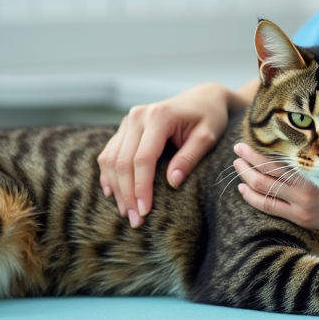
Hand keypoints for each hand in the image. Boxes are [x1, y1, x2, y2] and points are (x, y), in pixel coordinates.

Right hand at [98, 82, 243, 227]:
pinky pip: (109, 154)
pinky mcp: (124, 129)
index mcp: (158, 116)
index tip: (144, 211)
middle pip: (122, 162)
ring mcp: (127, 121)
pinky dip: (108, 175)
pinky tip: (112, 194)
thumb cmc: (209, 117)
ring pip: (110, 159)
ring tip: (126, 213)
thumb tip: (172, 183)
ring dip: (116, 188)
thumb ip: (189, 157)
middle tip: (135, 221)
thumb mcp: (207, 136)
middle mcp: (137, 117)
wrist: (203, 98)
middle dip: (126, 194)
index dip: (141, 187)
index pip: (142, 158)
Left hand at [233, 143, 318, 234]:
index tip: (244, 142)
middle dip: (247, 164)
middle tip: (236, 151)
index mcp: (315, 173)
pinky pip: (273, 211)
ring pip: (265, 195)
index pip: (275, 162)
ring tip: (237, 169)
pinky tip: (246, 192)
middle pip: (264, 177)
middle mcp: (305, 193)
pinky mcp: (307, 221)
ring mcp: (304, 210)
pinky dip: (256, 200)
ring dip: (247, 180)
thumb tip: (316, 123)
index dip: (256, 153)